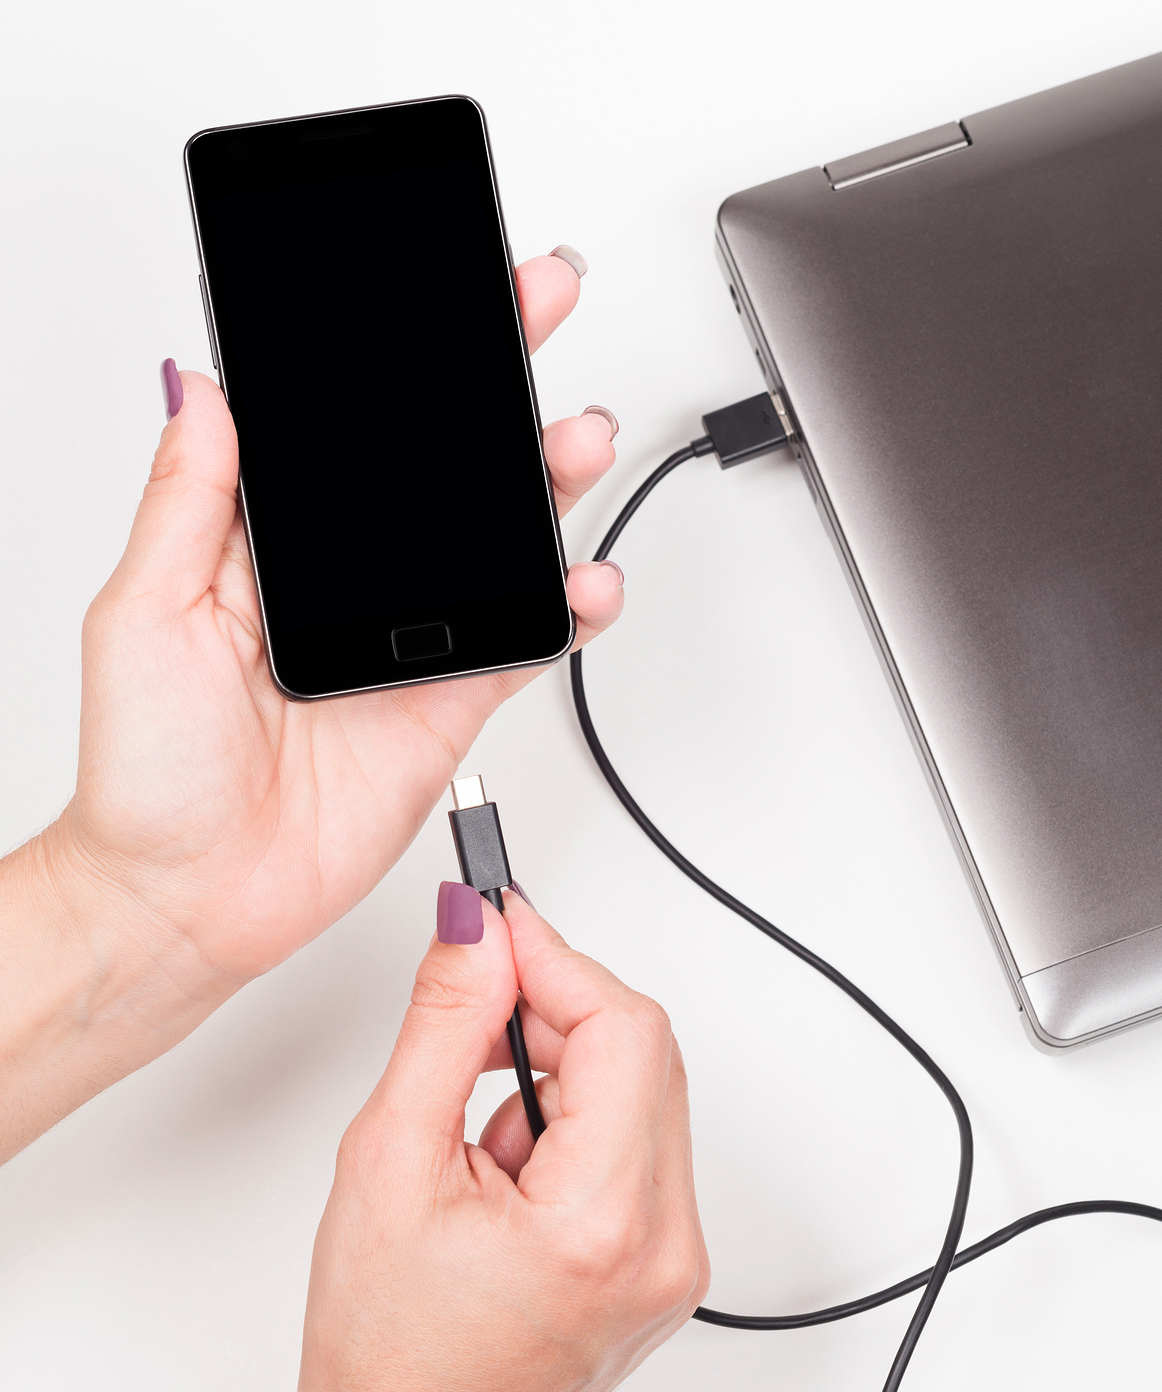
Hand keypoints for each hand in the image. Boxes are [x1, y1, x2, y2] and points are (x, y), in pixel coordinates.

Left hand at [0, 251, 620, 1156]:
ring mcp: (404, 641)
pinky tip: (585, 578)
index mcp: (268, 543)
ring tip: (580, 438)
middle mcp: (346, 582)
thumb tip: (204, 387)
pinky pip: (520, 642)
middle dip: (495, 381)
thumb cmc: (148, 771)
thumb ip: (190, 500)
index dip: (400, 355)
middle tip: (541, 306)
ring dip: (546, 482)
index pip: (349, 427)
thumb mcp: (143, 612)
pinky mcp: (446, 704)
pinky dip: (563, 607)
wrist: (191, 895)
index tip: (441, 292)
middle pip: (439, 464)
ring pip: (496, 540)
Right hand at [291, 890, 707, 1391]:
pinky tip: (508, 1170)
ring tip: (476, 1137)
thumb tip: (476, 930)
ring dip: (559, 1069)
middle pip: (645, 1048)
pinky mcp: (665, 1261)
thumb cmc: (385, 1357)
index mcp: (603, 1223)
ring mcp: (675, 1257)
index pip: (622, 1026)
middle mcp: (665, 1242)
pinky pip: (639, 1140)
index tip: (492, 926)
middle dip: (555, 1010)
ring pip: (643, 1088)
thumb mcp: (389, 1164)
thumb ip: (444, 1028)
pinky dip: (575, 1120)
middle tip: (470, 1019)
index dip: (554, 958)